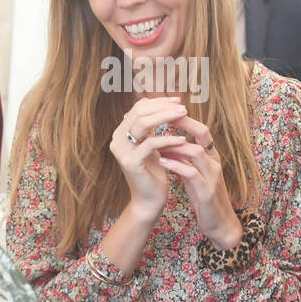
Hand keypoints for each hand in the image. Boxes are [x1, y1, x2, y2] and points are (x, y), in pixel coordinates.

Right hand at [110, 97, 188, 221]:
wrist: (150, 199)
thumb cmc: (154, 172)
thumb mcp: (153, 145)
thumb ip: (153, 127)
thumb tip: (165, 103)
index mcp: (121, 132)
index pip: (138, 108)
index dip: (158, 102)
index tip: (178, 101)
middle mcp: (117, 139)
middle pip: (139, 112)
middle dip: (163, 107)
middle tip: (182, 107)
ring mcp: (121, 150)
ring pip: (143, 124)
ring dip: (165, 117)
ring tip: (183, 116)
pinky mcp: (130, 162)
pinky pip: (150, 144)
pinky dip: (167, 139)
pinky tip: (181, 139)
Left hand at [156, 114, 239, 248]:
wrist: (220, 224)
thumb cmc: (204, 198)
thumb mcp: (193, 175)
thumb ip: (183, 160)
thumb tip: (165, 144)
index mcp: (211, 157)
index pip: (201, 130)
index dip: (185, 120)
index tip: (166, 113)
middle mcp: (214, 162)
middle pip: (202, 134)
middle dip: (183, 123)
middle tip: (162, 118)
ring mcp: (212, 176)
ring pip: (196, 152)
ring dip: (176, 145)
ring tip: (157, 141)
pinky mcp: (206, 192)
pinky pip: (191, 173)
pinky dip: (176, 166)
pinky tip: (162, 162)